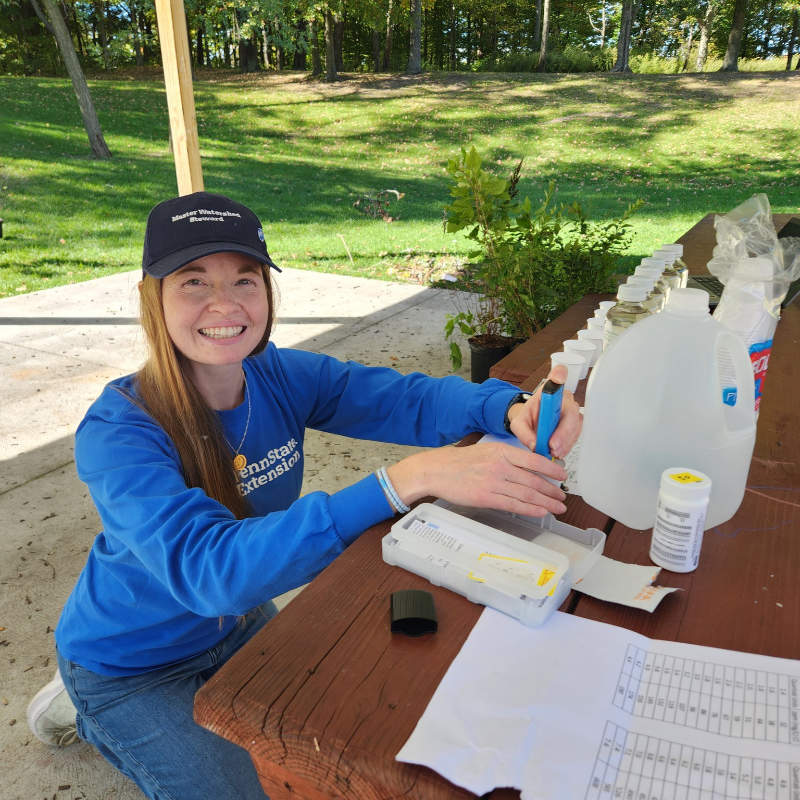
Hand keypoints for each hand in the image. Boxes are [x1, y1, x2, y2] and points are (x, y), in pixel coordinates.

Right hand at [387, 440, 566, 517]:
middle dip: (552, 491)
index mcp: (502, 451)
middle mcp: (500, 466)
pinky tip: (541, 512)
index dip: (552, 470)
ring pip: (527, 494)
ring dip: (546, 502)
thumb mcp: (486, 450)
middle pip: (534, 480)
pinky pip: (514, 505)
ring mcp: (494, 482)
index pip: (534, 460)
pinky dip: (530, 509)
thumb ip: (507, 458)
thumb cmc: (460, 461)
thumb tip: (528, 468)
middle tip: (562, 497)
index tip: (562, 476)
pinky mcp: (486, 498)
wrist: (437, 470)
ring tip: (557, 507)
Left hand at [505, 364, 580, 459]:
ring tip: (553, 451)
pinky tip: (558, 451)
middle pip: (571, 412)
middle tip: (553, 445)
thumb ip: (523, 432)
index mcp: (549, 391)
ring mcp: (572, 412)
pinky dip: (567, 446)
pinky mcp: (575, 425)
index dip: (559, 377)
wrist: (531, 423)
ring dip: (565, 442)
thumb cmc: (528, 417)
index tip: (556, 380)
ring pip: (575, 426)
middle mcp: (564, 399)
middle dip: (563, 432)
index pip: (558, 377)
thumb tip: (534, 444)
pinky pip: (575, 435)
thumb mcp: (518, 423)